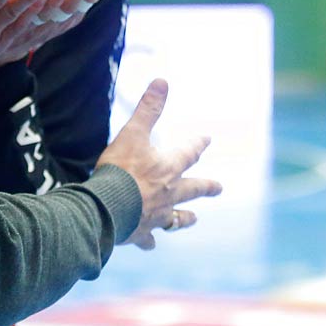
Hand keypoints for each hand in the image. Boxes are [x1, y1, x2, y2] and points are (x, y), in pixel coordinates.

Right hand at [94, 79, 219, 248]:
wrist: (106, 207)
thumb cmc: (120, 169)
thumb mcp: (132, 133)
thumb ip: (148, 109)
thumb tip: (162, 81)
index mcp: (168, 168)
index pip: (188, 153)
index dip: (198, 144)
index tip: (208, 139)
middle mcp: (168, 194)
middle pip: (193, 190)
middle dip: (207, 187)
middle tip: (220, 188)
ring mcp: (156, 215)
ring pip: (177, 218)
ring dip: (185, 218)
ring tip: (194, 218)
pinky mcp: (141, 232)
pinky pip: (148, 239)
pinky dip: (150, 241)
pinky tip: (151, 244)